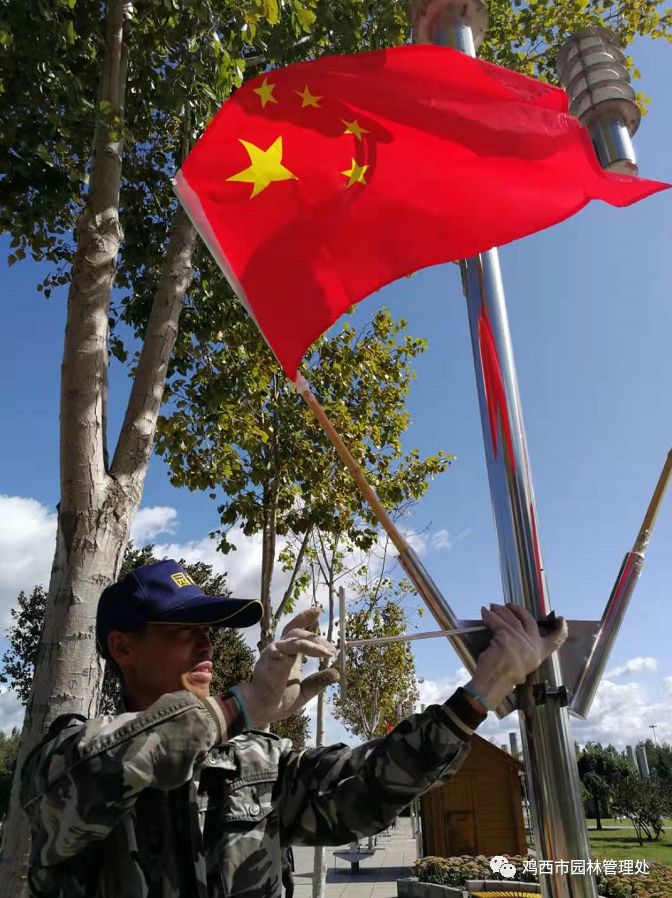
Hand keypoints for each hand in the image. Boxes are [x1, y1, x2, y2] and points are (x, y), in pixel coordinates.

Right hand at [235, 608, 338, 727]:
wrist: (261, 710)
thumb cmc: (277, 701)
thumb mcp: (304, 691)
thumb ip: (318, 681)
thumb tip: (336, 673)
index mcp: (286, 655)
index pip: (294, 631)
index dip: (304, 619)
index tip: (317, 611)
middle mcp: (279, 650)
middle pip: (297, 632)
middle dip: (316, 639)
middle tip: (332, 650)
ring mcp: (275, 652)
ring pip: (296, 638)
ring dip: (314, 643)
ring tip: (329, 653)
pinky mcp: (273, 657)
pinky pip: (292, 647)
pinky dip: (307, 647)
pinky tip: (320, 653)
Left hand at [467, 603, 567, 710]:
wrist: (496, 681)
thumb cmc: (506, 676)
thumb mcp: (522, 666)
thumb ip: (524, 652)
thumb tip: (518, 638)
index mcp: (538, 654)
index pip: (554, 640)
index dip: (560, 629)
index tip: (561, 619)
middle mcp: (532, 645)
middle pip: (529, 621)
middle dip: (519, 610)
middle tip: (509, 605)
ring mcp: (520, 639)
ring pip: (511, 619)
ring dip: (501, 611)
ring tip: (492, 607)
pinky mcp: (506, 635)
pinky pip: (497, 622)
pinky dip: (489, 616)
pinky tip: (484, 612)